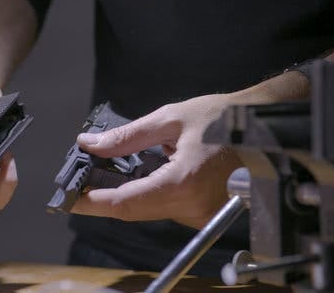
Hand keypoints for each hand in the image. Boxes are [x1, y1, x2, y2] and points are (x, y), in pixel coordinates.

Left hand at [72, 94, 243, 228]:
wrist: (264, 126)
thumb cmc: (222, 118)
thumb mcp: (169, 119)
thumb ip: (126, 137)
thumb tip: (90, 144)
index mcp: (181, 184)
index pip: (124, 203)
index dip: (91, 202)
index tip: (69, 197)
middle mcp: (191, 207)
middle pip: (133, 211)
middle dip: (103, 198)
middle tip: (82, 181)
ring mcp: (200, 214)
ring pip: (148, 211)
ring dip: (125, 195)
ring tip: (108, 173)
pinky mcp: (204, 213)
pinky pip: (165, 208)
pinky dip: (147, 194)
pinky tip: (139, 175)